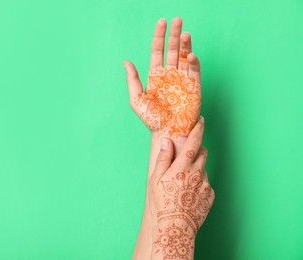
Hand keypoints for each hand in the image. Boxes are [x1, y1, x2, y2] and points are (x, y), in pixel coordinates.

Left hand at [124, 17, 201, 139]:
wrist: (166, 134)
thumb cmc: (151, 120)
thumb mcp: (136, 100)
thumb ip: (132, 80)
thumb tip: (125, 62)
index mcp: (156, 75)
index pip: (158, 51)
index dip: (159, 37)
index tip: (162, 22)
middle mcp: (170, 74)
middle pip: (173, 50)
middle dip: (174, 35)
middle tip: (177, 20)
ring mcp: (183, 80)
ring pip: (185, 57)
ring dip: (186, 45)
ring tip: (184, 33)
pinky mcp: (194, 88)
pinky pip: (194, 72)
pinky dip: (194, 63)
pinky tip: (191, 55)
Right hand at [148, 117, 214, 258]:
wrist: (175, 227)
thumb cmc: (161, 203)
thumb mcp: (155, 179)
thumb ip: (163, 158)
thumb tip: (167, 142)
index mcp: (183, 167)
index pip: (194, 142)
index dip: (198, 129)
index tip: (201, 120)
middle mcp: (198, 173)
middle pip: (202, 153)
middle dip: (196, 151)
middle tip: (185, 159)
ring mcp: (205, 185)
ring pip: (204, 169)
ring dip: (196, 170)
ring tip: (183, 184)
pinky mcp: (210, 196)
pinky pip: (206, 184)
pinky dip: (199, 184)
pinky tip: (188, 194)